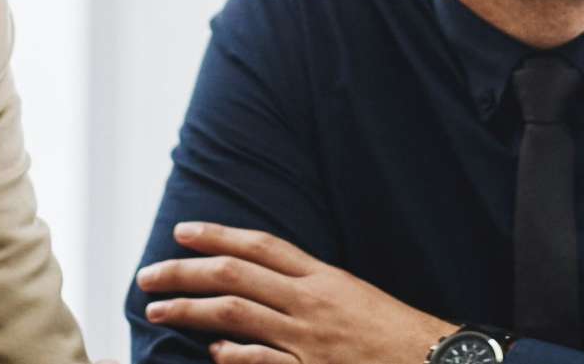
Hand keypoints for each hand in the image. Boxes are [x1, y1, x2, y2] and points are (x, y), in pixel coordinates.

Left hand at [138, 222, 450, 363]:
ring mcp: (308, 340)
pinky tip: (211, 352)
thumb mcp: (352, 297)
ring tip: (158, 310)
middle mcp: (311, 302)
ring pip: (236, 314)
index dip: (218, 235)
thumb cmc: (393, 334)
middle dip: (185, 272)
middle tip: (148, 275)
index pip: (261, 245)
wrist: (436, 361)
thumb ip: (309, 288)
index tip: (182, 233)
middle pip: (235, 274)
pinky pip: (261, 361)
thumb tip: (262, 283)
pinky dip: (232, 355)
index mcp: (323, 278)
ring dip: (191, 310)